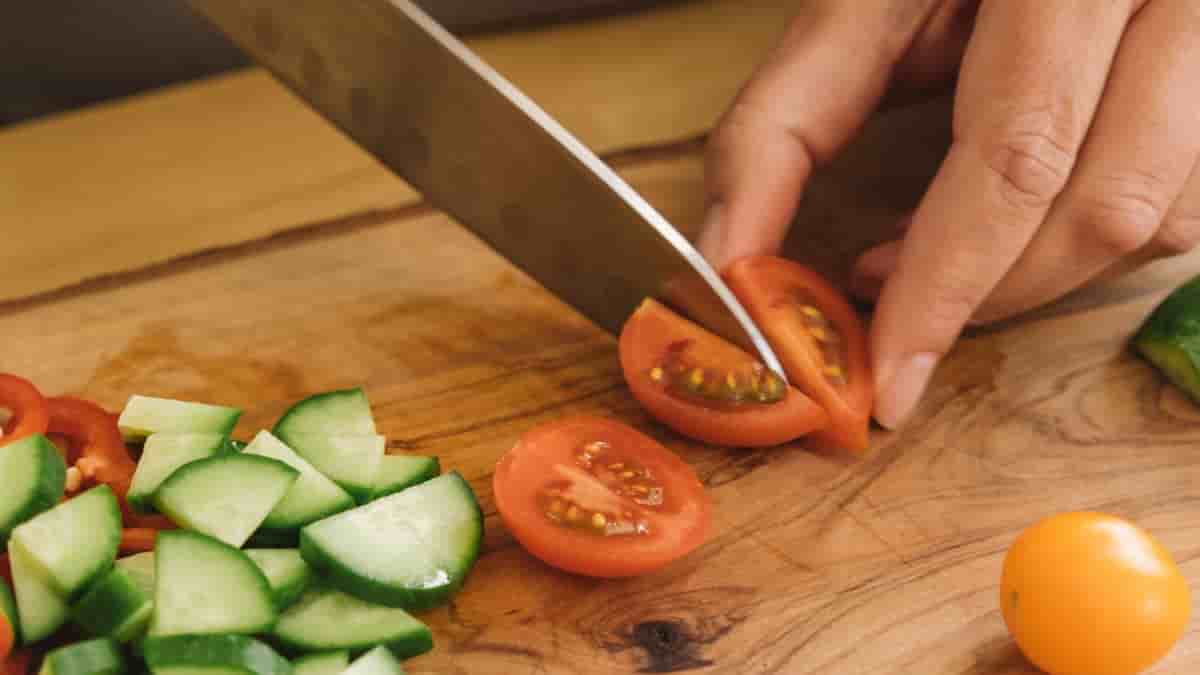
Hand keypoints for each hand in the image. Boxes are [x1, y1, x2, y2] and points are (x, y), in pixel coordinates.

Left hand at [696, 0, 1199, 429]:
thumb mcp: (855, 11)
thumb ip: (782, 127)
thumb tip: (728, 259)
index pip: (1014, 153)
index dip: (944, 285)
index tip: (888, 383)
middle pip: (1098, 203)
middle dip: (983, 295)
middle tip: (893, 321)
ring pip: (1155, 221)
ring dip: (1035, 276)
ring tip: (940, 262)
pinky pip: (1184, 209)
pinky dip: (1085, 247)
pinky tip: (1016, 229)